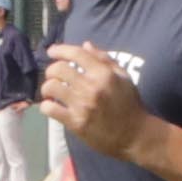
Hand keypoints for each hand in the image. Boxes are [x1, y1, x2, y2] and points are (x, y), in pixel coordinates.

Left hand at [44, 43, 149, 163]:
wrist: (135, 135)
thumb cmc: (130, 105)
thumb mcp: (123, 77)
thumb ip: (104, 60)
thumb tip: (86, 45)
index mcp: (103, 74)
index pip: (76, 54)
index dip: (60, 50)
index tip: (51, 51)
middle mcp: (91, 87)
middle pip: (59, 69)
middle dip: (51, 70)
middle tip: (53, 76)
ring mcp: (82, 105)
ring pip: (51, 87)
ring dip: (47, 88)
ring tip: (51, 92)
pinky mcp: (75, 122)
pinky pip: (50, 109)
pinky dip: (46, 106)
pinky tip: (51, 106)